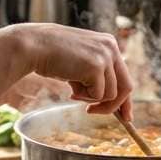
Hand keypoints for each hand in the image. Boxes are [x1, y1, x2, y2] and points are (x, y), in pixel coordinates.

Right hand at [11, 24, 133, 116]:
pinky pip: (98, 95)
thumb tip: (105, 98)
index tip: (125, 116)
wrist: (34, 46)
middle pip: (126, 87)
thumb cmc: (51, 55)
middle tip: (93, 113)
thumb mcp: (80, 62)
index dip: (125, 99)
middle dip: (114, 107)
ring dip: (90, 99)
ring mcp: (105, 56)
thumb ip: (95, 74)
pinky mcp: (96, 67)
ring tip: (73, 91)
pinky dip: (84, 97)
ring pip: (111, 95)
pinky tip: (70, 86)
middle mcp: (111, 48)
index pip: (124, 75)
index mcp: (109, 44)